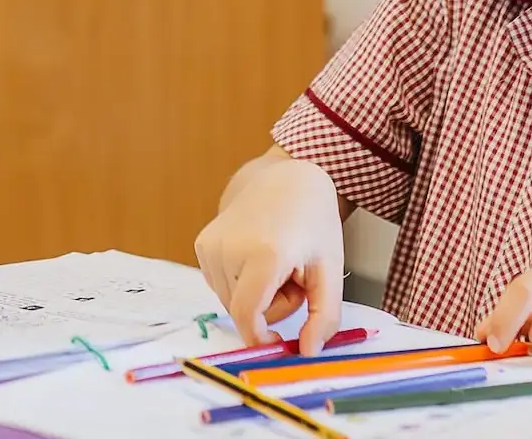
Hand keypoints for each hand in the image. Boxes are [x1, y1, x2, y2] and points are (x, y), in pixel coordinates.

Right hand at [195, 152, 345, 352]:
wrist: (286, 177)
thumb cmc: (313, 222)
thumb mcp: (331, 270)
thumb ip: (324, 317)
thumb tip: (306, 353)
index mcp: (264, 254)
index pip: (247, 316)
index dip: (261, 340)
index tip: (279, 344)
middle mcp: (228, 248)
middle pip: (243, 311)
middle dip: (270, 307)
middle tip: (293, 279)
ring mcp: (210, 245)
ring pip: (231, 301)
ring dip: (256, 295)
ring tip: (276, 265)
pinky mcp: (201, 244)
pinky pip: (221, 285)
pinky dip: (241, 282)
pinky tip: (256, 256)